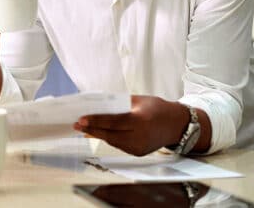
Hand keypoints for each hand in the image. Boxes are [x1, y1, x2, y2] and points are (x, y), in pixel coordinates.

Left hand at [73, 95, 190, 155]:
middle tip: (76, 124)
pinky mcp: (139, 153)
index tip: (81, 119)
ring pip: (113, 141)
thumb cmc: (158, 109)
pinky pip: (119, 145)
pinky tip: (97, 134)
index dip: (96, 121)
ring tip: (83, 128)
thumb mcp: (139, 100)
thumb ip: (119, 104)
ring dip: (97, 135)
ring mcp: (140, 147)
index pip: (114, 122)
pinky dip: (108, 139)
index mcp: (141, 121)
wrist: (177, 125)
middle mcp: (141, 137)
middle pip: (110, 134)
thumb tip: (98, 106)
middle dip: (91, 129)